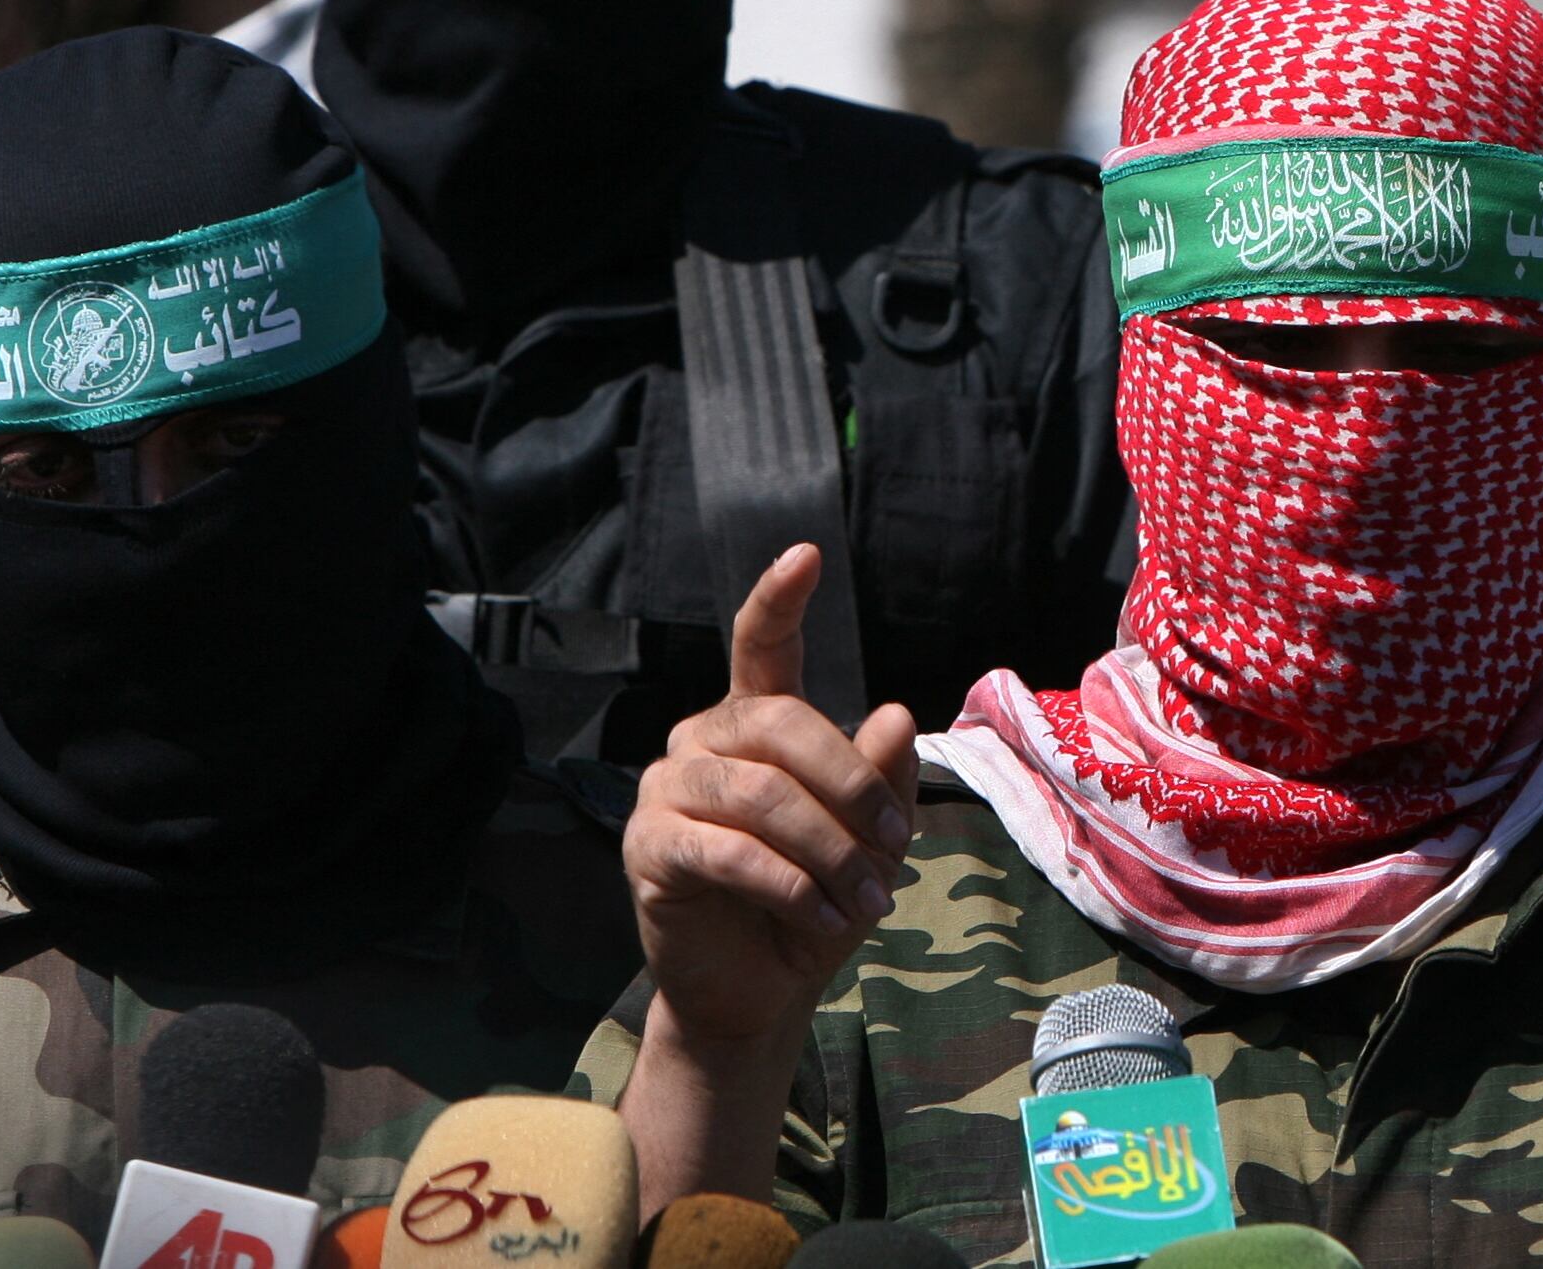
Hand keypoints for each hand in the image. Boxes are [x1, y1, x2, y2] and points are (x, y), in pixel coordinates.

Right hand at [623, 544, 920, 1046]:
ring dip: (827, 850)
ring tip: (866, 900)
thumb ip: (880, 778)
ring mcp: (667, 790)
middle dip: (851, 785)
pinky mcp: (648, 847)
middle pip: (781, 723)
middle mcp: (703, 741)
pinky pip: (726, 850)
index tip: (807, 554)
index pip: (761, 646)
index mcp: (756, 724)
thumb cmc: (813, 902)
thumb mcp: (868, 840)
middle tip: (895, 843)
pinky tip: (820, 916)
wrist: (758, 990)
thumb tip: (891, 715)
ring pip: (760, 793)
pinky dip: (788, 884)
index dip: (779, 598)